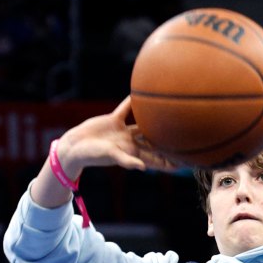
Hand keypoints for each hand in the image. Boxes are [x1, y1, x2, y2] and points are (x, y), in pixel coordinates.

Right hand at [55, 99, 180, 178]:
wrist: (75, 147)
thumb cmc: (92, 155)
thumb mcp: (111, 156)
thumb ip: (126, 160)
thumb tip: (142, 168)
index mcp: (133, 153)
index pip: (156, 159)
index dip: (170, 161)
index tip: (187, 162)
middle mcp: (131, 143)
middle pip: (154, 142)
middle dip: (168, 142)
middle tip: (186, 136)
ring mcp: (122, 131)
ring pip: (143, 125)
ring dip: (155, 120)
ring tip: (170, 114)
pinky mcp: (113, 121)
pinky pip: (126, 110)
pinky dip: (132, 103)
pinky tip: (142, 94)